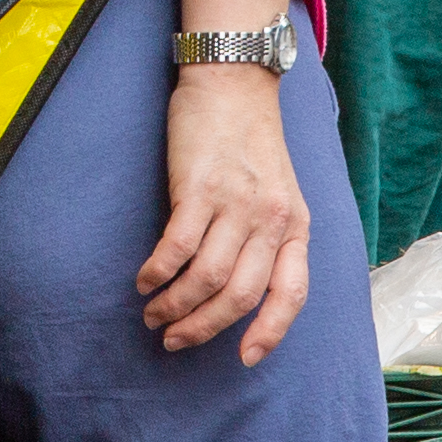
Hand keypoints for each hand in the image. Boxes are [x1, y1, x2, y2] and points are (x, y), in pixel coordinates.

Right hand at [141, 65, 311, 363]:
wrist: (232, 84)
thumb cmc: (251, 141)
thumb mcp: (281, 192)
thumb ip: (270, 237)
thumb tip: (239, 292)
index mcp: (295, 224)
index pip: (291, 293)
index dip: (269, 331)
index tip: (245, 358)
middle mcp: (271, 219)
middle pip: (238, 296)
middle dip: (204, 328)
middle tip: (175, 339)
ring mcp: (235, 203)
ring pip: (205, 279)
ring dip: (174, 306)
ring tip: (153, 313)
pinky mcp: (198, 188)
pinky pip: (176, 248)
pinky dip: (158, 273)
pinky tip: (145, 280)